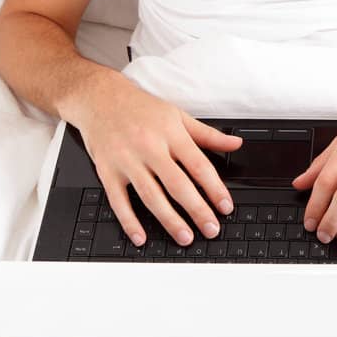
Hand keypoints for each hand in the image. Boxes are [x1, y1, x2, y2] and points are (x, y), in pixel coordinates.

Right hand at [63, 67, 242, 247]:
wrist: (100, 98)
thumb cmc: (141, 108)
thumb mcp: (178, 116)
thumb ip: (207, 135)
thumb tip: (236, 144)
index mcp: (170, 134)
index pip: (198, 165)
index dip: (214, 188)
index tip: (225, 207)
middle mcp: (149, 148)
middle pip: (177, 184)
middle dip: (197, 210)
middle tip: (211, 229)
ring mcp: (127, 160)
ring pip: (151, 196)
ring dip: (169, 220)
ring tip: (185, 237)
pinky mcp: (107, 171)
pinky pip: (118, 201)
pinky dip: (129, 221)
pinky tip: (141, 237)